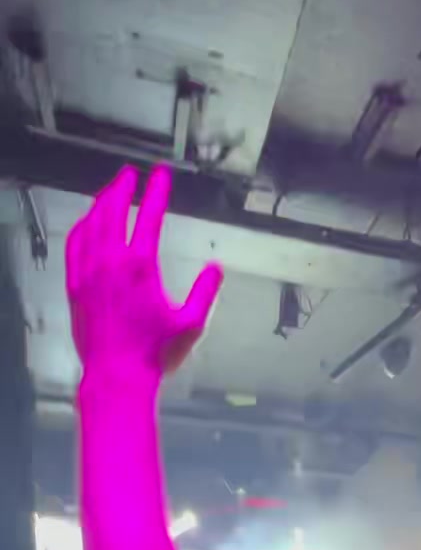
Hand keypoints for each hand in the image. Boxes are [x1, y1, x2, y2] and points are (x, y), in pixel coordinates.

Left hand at [66, 164, 223, 377]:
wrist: (116, 376)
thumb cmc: (156, 354)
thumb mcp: (191, 324)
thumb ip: (205, 292)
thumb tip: (216, 267)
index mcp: (141, 267)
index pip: (149, 216)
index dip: (157, 192)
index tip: (161, 175)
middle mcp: (111, 262)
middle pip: (114, 210)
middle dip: (122, 187)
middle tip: (130, 174)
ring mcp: (89, 271)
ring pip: (91, 223)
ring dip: (102, 202)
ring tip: (111, 191)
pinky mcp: (75, 284)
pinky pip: (75, 244)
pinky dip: (82, 226)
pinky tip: (88, 221)